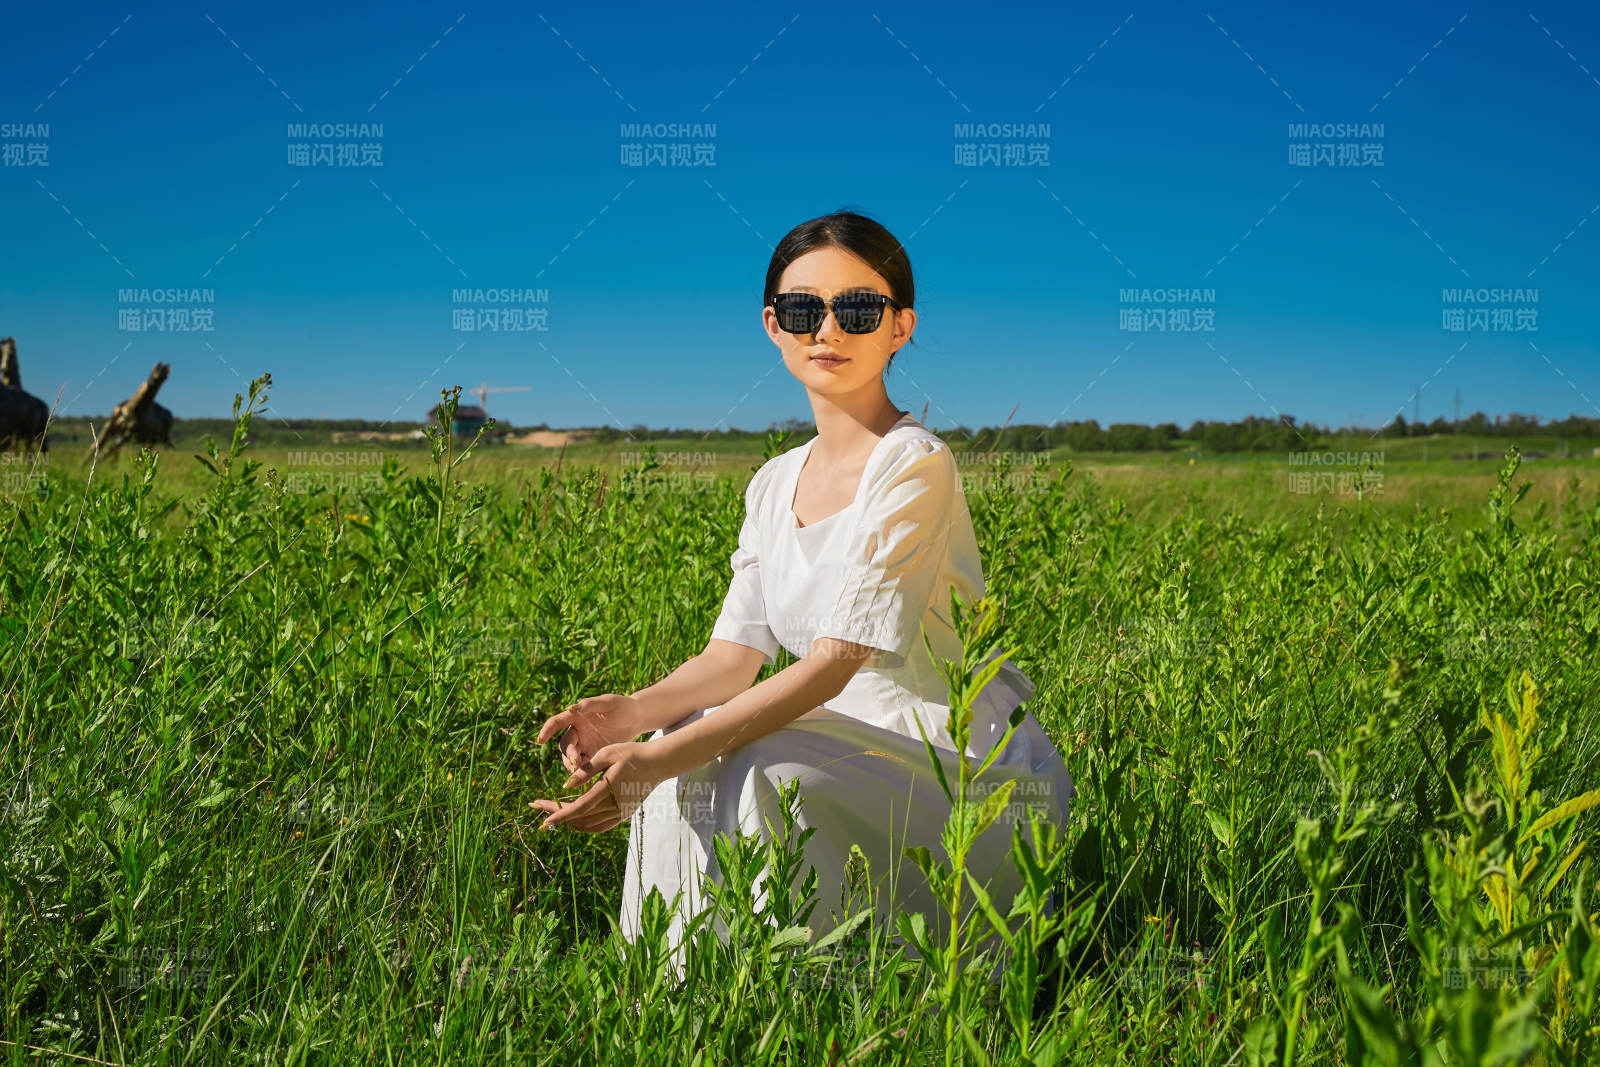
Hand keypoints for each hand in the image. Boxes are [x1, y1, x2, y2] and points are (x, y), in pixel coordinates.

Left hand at [531, 741, 665, 833]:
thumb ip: (586, 769)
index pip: (579, 807)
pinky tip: (573, 818)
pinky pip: (599, 826)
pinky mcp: (623, 815)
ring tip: (553, 812)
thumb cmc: (632, 754)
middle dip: (557, 815)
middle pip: (580, 818)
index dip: (560, 815)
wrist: (658, 764)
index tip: (543, 819)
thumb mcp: (608, 753)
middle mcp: (614, 805)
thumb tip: (566, 786)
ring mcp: (619, 813)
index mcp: (608, 788)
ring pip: (588, 825)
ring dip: (569, 821)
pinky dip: (583, 825)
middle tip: (539, 807)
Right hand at [536, 694, 647, 779]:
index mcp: (576, 716)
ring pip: (570, 758)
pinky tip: (589, 776)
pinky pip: (583, 766)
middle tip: (577, 762)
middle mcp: (577, 732)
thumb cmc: (621, 706)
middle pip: (565, 746)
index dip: (546, 730)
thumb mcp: (608, 702)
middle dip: (569, 754)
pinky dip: (583, 771)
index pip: (556, 722)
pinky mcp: (592, 756)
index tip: (540, 740)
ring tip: (581, 771)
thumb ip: (590, 704)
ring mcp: (584, 745)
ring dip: (573, 766)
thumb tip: (570, 708)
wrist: (636, 719)